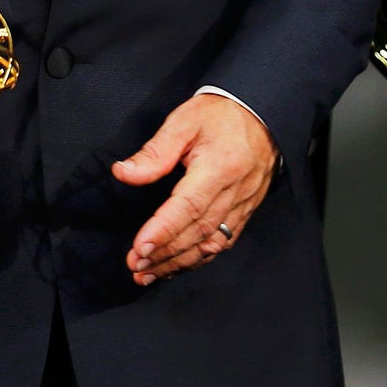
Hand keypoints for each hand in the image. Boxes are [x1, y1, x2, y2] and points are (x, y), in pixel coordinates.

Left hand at [112, 94, 276, 285]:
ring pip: (211, 243)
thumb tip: (123, 173)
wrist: (262, 113)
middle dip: (165, 253)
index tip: (140, 248)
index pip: (189, 205)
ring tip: (148, 272)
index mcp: (219, 166)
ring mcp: (243, 204)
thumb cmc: (221, 115)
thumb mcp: (184, 121)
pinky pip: (222, 242)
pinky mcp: (245, 211)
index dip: (163, 230)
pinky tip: (176, 265)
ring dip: (178, 262)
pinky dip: (198, 258)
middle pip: (198, 231)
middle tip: (135, 264)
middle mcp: (235, 190)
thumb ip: (154, 151)